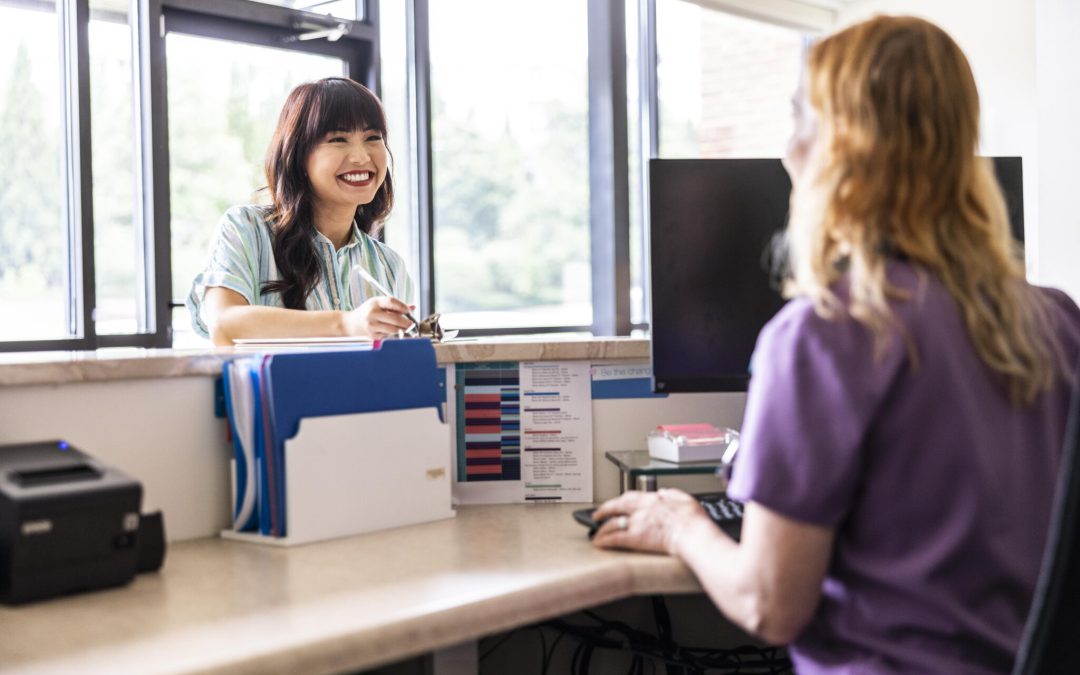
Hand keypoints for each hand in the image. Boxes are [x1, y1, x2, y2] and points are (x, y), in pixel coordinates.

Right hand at [343, 297, 413, 338]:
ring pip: (394, 329)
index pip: (391, 301)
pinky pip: (388, 335)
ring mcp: (372, 325)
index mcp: (375, 302)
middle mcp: (372, 313)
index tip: (408, 311)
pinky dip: (392, 334)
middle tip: (412, 324)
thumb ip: (395, 305)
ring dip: (401, 329)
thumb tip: (413, 307)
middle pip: (395, 318)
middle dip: (407, 322)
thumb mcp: (378, 304)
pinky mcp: (373, 335)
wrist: (350, 324)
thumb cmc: (368, 312)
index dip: (403, 306)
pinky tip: (388, 330)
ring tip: (402, 328)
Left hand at [591, 488, 711, 554]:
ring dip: (602, 528)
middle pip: (616, 507)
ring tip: (596, 533)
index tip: (616, 503)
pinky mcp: (635, 538)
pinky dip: (604, 540)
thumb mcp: (684, 499)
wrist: (693, 533)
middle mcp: (641, 509)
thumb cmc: (692, 520)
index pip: (631, 497)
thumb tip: (664, 492)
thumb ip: (672, 494)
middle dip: (604, 510)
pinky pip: (615, 538)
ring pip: (613, 523)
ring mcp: (637, 523)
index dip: (620, 500)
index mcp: (653, 499)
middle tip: (596, 515)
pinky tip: (599, 543)